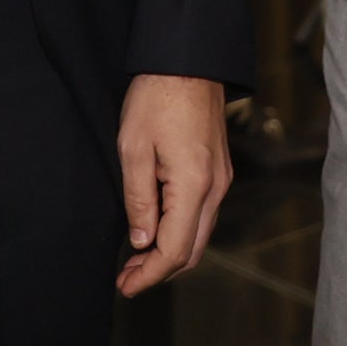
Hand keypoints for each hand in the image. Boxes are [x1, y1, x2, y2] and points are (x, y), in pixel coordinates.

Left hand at [115, 74, 230, 296]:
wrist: (188, 60)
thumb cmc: (156, 97)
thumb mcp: (133, 148)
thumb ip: (139, 200)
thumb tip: (142, 242)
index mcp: (194, 185)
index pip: (176, 249)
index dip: (150, 274)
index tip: (125, 285)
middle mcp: (215, 188)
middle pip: (193, 249)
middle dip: (159, 270)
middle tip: (126, 279)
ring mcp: (221, 179)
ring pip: (199, 234)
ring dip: (169, 252)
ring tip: (135, 259)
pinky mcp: (218, 170)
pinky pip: (202, 214)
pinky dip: (179, 231)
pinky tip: (154, 229)